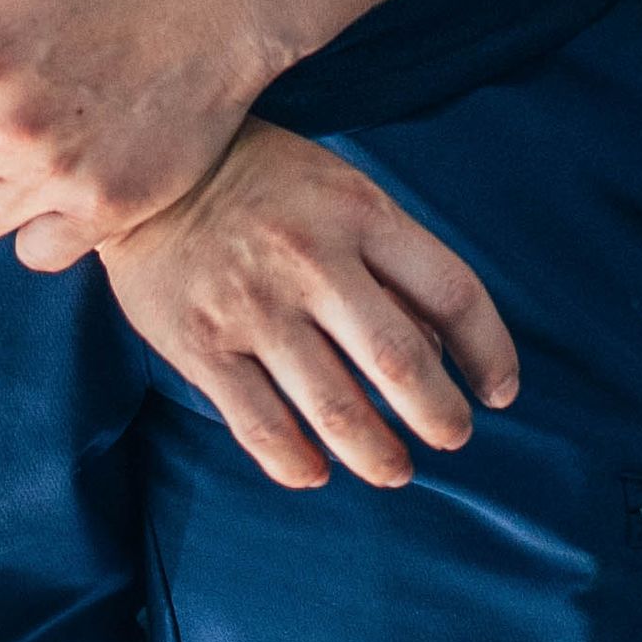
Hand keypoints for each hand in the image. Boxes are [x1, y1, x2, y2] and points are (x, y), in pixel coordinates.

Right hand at [98, 127, 522, 487]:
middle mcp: (311, 260)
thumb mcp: (337, 189)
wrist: (140, 170)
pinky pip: (263, 429)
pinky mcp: (199, 346)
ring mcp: (253, 307)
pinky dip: (299, 465)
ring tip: (395, 468)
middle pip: (403, 364)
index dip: (491, 351)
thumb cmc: (261, 183)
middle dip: (441, 418)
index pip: (453, 292)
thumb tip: (439, 353)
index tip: (501, 391)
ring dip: (380, 457)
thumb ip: (386, 260)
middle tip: (452, 437)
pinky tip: (318, 471)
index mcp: (358, 212)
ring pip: (339, 412)